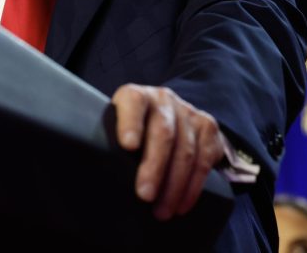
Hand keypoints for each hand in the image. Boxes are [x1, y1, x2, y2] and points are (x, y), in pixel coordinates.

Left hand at [111, 84, 224, 219]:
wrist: (171, 117)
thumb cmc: (133, 131)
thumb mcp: (116, 128)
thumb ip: (109, 143)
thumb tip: (98, 174)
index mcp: (135, 96)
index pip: (133, 102)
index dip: (131, 123)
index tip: (128, 146)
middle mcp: (163, 99)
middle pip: (163, 133)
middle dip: (154, 167)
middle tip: (144, 195)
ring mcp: (188, 112)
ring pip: (185, 151)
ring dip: (174, 186)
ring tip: (161, 211)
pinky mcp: (207, 127)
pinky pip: (203, 161)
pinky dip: (193, 187)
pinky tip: (181, 204)